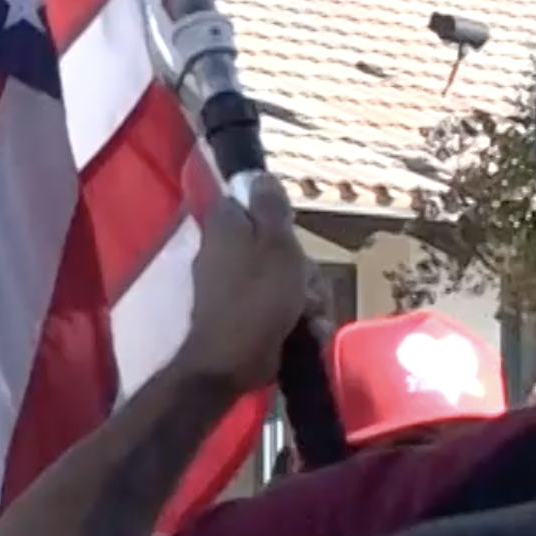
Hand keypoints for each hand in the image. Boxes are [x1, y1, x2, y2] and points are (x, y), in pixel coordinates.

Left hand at [180, 172, 314, 387]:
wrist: (232, 361)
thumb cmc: (258, 298)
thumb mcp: (276, 246)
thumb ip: (271, 208)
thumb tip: (260, 174)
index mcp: (227, 227)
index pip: (248, 203)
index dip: (276, 216)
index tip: (293, 234)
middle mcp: (224, 252)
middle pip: (276, 246)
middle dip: (303, 268)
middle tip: (307, 285)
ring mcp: (233, 287)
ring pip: (285, 279)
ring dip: (307, 298)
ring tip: (311, 317)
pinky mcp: (245, 316)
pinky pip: (280, 307)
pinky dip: (297, 320)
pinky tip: (307, 332)